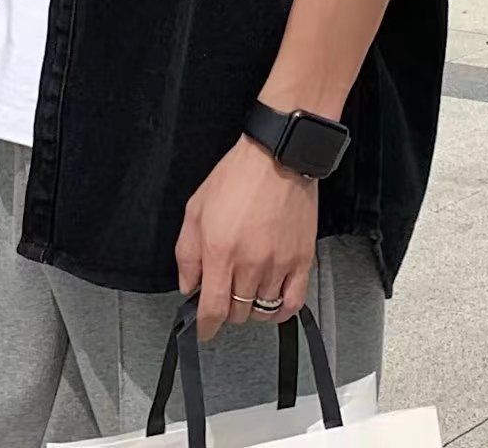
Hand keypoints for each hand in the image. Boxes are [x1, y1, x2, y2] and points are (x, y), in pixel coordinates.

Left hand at [175, 136, 316, 340]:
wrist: (277, 157)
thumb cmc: (236, 177)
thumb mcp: (195, 208)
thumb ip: (187, 253)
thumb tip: (188, 286)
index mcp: (220, 252)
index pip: (212, 309)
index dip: (205, 327)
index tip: (203, 330)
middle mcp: (250, 264)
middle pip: (237, 313)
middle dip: (225, 309)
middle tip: (224, 293)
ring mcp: (278, 264)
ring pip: (263, 310)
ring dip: (251, 307)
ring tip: (247, 291)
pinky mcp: (301, 261)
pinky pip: (293, 303)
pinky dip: (281, 310)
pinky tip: (273, 302)